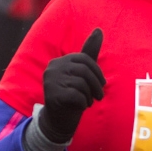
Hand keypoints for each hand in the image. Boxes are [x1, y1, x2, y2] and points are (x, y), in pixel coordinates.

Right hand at [38, 28, 104, 142]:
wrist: (58, 121)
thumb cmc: (73, 95)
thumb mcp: (82, 73)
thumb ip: (89, 52)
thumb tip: (99, 29)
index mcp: (59, 62)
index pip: (84, 59)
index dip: (97, 72)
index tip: (101, 84)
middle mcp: (52, 69)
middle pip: (84, 71)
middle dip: (97, 85)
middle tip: (99, 96)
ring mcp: (50, 82)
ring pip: (82, 84)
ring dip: (90, 96)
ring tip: (88, 101)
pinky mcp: (52, 95)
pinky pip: (77, 96)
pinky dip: (83, 103)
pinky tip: (80, 106)